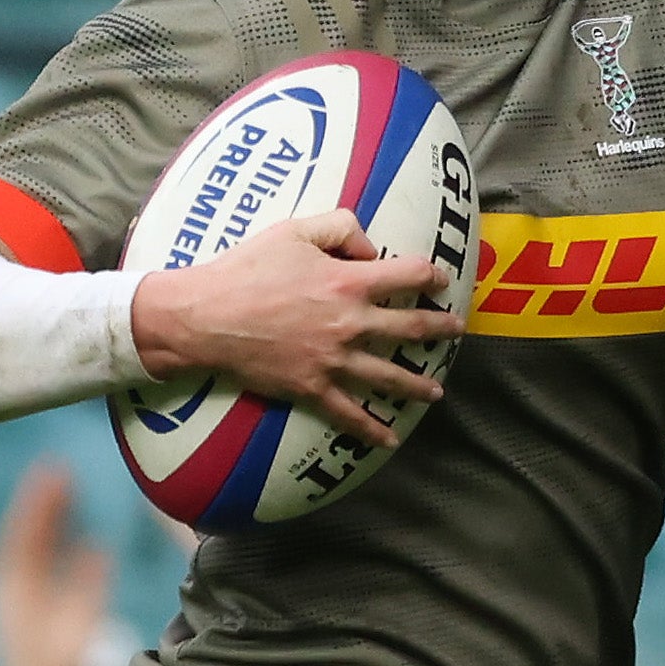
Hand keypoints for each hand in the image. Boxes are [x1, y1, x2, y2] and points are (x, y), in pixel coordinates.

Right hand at [125, 206, 461, 452]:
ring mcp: (334, 360)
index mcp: (348, 281)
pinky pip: (350, 413)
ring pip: (389, 376)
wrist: (207, 318)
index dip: (429, 275)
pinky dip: (372, 429)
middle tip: (457, 332)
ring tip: (435, 391)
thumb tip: (369, 247)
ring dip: (417, 384)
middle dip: (440, 329)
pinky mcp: (313, 388)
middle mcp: (350, 322)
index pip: (407, 274)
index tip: (440, 279)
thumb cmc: (246, 269)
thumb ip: (339, 228)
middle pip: (410, 327)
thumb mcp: (293, 231)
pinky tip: (391, 438)